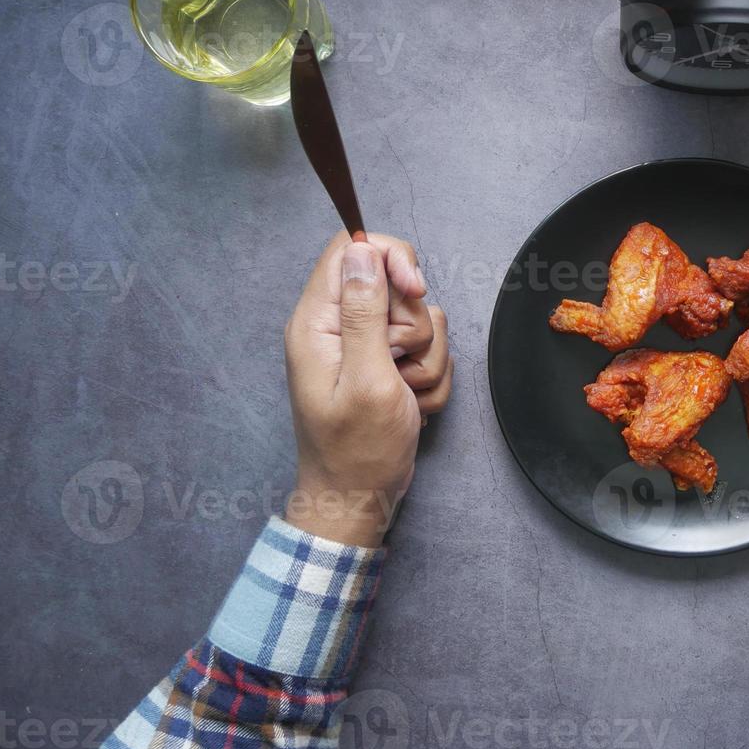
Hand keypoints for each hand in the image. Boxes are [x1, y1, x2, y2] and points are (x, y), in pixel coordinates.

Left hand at [283, 232, 453, 545]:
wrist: (358, 500)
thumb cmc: (357, 450)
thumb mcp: (367, 378)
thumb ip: (364, 312)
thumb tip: (363, 251)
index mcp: (319, 322)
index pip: (353, 249)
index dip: (391, 258)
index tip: (415, 290)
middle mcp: (339, 327)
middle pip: (396, 284)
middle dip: (414, 326)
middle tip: (398, 365)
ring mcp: (365, 348)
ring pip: (420, 320)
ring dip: (426, 360)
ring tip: (403, 394)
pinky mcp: (387, 367)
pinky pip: (429, 352)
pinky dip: (430, 380)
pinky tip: (410, 406)